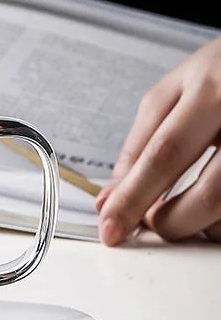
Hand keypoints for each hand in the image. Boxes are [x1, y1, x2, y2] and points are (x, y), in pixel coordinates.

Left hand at [97, 37, 220, 244]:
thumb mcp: (176, 91)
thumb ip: (140, 143)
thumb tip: (110, 199)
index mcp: (212, 90)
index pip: (163, 155)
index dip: (132, 199)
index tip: (110, 229)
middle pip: (208, 195)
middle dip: (168, 222)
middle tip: (148, 224)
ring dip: (198, 225)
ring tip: (182, 211)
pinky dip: (218, 221)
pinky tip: (209, 209)